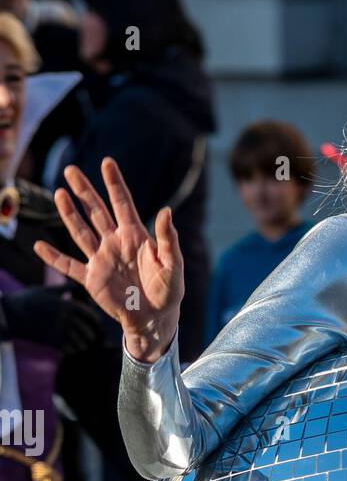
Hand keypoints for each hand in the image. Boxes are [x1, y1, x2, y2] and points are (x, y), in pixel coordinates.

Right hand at [0, 283, 104, 353]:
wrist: (10, 315)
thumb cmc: (27, 300)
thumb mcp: (44, 290)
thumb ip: (61, 289)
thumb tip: (74, 284)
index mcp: (65, 304)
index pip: (88, 313)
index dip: (95, 319)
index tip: (98, 323)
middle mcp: (64, 318)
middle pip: (86, 330)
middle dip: (91, 334)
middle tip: (92, 336)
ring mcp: (58, 331)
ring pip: (79, 341)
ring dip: (82, 344)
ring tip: (83, 344)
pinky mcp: (51, 341)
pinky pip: (68, 349)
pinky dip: (73, 349)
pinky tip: (72, 348)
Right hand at [33, 157, 183, 363]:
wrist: (156, 318)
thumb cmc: (168, 291)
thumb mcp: (173, 264)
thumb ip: (167, 239)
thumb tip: (166, 211)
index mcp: (135, 236)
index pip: (122, 204)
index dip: (114, 184)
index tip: (107, 162)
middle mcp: (115, 243)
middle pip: (96, 211)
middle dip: (85, 191)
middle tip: (71, 170)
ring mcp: (101, 259)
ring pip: (81, 232)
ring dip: (69, 214)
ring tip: (59, 194)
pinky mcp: (92, 279)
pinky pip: (69, 266)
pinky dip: (54, 258)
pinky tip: (40, 246)